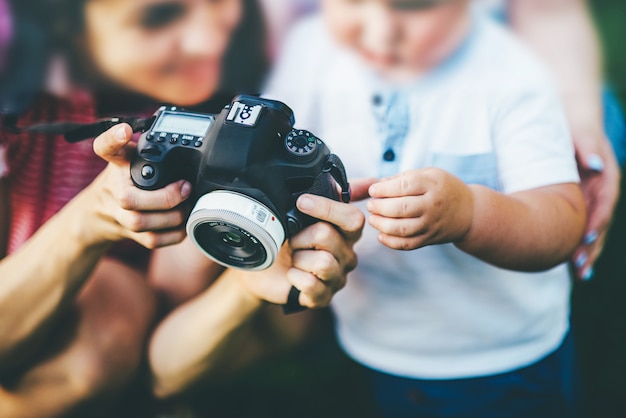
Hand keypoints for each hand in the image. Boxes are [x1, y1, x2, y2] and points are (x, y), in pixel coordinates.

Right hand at [84, 124, 191, 247]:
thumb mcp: (133, 157)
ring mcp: (118, 214)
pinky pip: (152, 240)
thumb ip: (152, 148)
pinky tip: (183, 224)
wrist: (99, 212)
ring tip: (187, 206)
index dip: (113, 138)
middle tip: (185, 187)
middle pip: (128, 199)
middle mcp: (113, 188)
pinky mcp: (129, 234)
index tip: (125, 130)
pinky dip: (173, 234)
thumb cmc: (125, 179)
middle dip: (163, 198)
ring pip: (139, 223)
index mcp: (117, 164)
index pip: (106, 147)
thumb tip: (190, 146)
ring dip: (171, 217)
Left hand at [238, 193, 364, 308]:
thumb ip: (331, 192)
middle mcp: (347, 254)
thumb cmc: (285, 238)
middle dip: (301, 236)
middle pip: (328, 236)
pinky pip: (312, 285)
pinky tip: (292, 275)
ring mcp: (337, 277)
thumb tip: (370, 180)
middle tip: (292, 240)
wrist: (262, 269)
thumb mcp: (302, 212)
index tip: (301, 202)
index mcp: (346, 232)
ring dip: (298, 258)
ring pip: (322, 262)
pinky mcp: (324, 297)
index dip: (327, 208)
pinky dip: (295, 277)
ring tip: (293, 258)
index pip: (353, 218)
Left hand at [366, 169, 473, 249]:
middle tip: (371, 204)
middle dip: (380, 207)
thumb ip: (404, 177)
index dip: (384, 189)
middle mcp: (432, 206)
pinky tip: (381, 234)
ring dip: (382, 225)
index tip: (373, 190)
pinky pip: (407, 244)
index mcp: (432, 185)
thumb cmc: (444, 188)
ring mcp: (431, 225)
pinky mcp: (429, 239)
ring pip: (402, 229)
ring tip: (373, 218)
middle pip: (401, 209)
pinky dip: (390, 242)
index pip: (404, 186)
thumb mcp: (429, 174)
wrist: (469, 212)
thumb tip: (379, 184)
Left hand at [571, 130, 620, 280]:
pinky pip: (578, 226)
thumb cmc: (573, 127)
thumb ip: (589, 147)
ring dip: (587, 252)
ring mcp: (591, 199)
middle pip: (600, 223)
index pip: (605, 204)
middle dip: (592, 247)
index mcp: (606, 178)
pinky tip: (568, 262)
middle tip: (581, 268)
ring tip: (581, 274)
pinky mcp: (578, 204)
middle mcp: (602, 192)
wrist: (569, 121)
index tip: (585, 239)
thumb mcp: (582, 133)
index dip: (597, 222)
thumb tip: (596, 165)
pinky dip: (574, 243)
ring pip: (591, 230)